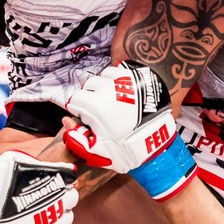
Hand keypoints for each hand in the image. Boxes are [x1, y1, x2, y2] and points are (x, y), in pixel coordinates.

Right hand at [64, 62, 194, 199]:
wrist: (157, 145)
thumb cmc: (125, 150)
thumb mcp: (97, 151)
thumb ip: (76, 139)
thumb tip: (65, 121)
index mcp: (96, 106)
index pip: (75, 100)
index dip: (78, 111)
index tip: (87, 119)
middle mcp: (108, 89)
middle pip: (88, 85)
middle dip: (89, 97)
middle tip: (99, 111)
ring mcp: (124, 81)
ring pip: (103, 76)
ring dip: (102, 86)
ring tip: (110, 101)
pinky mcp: (137, 78)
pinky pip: (119, 72)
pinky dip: (116, 80)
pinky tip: (120, 93)